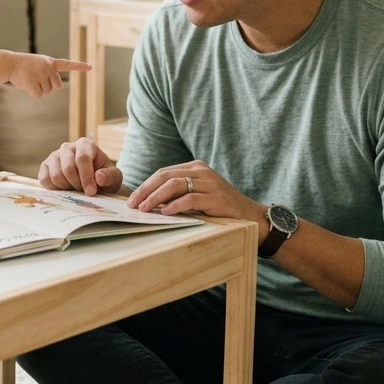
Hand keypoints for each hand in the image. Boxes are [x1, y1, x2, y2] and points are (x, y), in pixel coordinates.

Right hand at [8, 55, 91, 97]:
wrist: (9, 63)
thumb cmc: (23, 65)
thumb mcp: (38, 64)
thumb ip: (48, 72)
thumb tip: (53, 87)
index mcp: (51, 62)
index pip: (68, 64)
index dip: (80, 66)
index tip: (91, 67)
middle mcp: (48, 67)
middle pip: (57, 86)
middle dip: (48, 87)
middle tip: (37, 80)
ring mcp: (41, 74)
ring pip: (47, 92)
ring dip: (39, 89)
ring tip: (29, 79)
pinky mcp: (34, 82)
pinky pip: (38, 95)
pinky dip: (33, 94)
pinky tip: (26, 86)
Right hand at [38, 137, 122, 195]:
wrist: (92, 183)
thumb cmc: (104, 178)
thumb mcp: (114, 178)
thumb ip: (109, 176)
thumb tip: (99, 177)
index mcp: (85, 144)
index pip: (82, 158)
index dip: (86, 177)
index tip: (91, 192)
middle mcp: (67, 147)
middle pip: (68, 168)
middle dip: (77, 184)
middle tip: (84, 191)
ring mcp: (54, 156)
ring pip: (56, 175)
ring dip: (67, 188)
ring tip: (75, 189)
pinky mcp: (45, 166)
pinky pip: (44, 179)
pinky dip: (55, 189)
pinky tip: (65, 189)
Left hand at [128, 160, 266, 226]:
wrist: (251, 216)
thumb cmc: (220, 208)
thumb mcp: (197, 195)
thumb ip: (178, 193)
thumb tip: (148, 202)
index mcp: (195, 167)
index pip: (163, 173)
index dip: (146, 185)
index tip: (132, 199)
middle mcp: (201, 171)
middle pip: (165, 176)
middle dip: (145, 190)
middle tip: (132, 204)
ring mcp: (210, 183)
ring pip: (174, 186)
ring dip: (155, 198)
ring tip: (144, 209)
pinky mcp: (216, 198)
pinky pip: (190, 199)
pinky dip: (174, 206)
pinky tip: (164, 213)